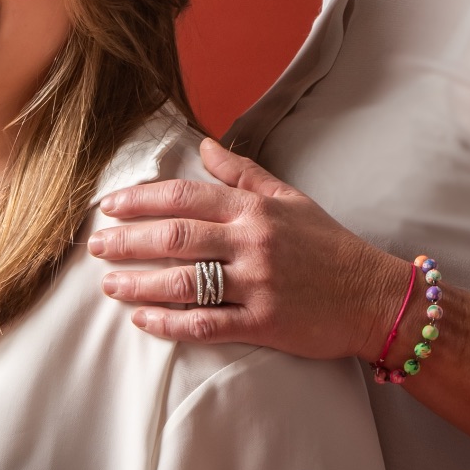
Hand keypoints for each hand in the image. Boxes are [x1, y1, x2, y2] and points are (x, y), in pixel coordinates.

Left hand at [90, 137, 410, 361]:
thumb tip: (204, 146)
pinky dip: (170, 323)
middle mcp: (252, 242)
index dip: (141, 199)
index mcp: (254, 209)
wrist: (375, 296)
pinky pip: (206, 323)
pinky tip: (143, 322)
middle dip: (127, 240)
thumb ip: (243, 174)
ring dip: (138, 284)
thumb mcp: (290, 198)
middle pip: (174, 236)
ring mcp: (257, 283)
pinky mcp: (264, 323)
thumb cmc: (329, 246)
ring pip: (183, 281)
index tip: (109, 206)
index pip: (185, 196)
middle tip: (94, 245)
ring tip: (108, 285)